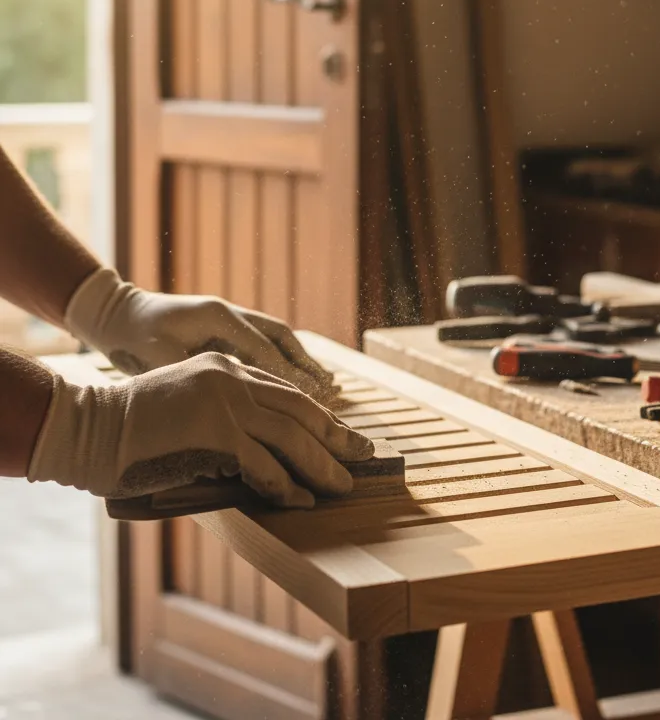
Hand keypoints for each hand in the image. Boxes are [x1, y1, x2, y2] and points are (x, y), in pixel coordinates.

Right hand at [27, 352, 373, 506]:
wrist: (87, 427)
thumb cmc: (131, 429)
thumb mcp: (187, 407)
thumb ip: (226, 421)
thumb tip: (263, 457)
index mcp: (226, 367)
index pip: (286, 393)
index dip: (320, 416)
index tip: (344, 434)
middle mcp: (232, 378)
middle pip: (300, 410)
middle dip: (336, 436)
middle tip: (364, 454)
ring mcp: (225, 403)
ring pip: (290, 436)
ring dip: (322, 464)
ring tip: (344, 484)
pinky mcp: (215, 433)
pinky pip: (263, 464)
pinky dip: (284, 485)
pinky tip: (301, 499)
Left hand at [64, 268, 335, 404]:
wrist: (117, 315)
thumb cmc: (131, 338)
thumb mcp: (155, 356)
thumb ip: (190, 370)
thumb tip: (222, 395)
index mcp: (217, 316)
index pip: (262, 348)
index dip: (286, 374)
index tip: (308, 397)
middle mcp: (231, 313)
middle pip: (281, 338)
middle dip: (307, 366)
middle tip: (331, 391)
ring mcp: (232, 318)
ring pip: (280, 339)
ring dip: (304, 362)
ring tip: (330, 386)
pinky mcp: (229, 329)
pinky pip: (267, 344)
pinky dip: (287, 362)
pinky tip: (301, 380)